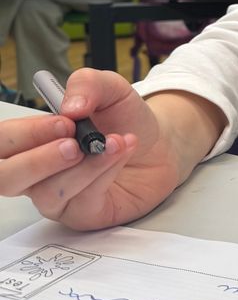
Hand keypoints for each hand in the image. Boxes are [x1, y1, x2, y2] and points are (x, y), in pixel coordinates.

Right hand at [0, 69, 215, 230]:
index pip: (4, 143)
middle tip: (74, 143)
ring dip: (87, 164)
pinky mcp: (84, 214)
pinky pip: (82, 201)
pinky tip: (121, 153)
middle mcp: (36, 172)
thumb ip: (88, 84)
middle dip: (36, 161)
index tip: (64, 122)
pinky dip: (104, 174)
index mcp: (31, 140)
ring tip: (115, 141)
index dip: (26, 134)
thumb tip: (70, 107)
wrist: (160, 143)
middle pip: (6, 179)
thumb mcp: (110, 88)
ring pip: (50, 192)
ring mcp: (58, 197)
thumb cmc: (125, 119)